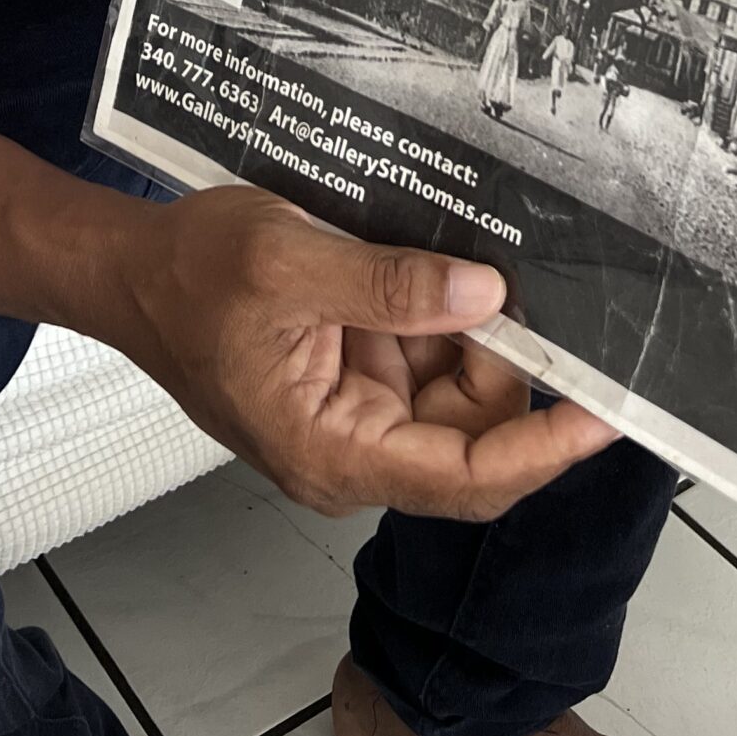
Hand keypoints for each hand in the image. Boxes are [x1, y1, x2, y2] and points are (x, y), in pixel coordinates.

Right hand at [107, 184, 617, 520]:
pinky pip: (426, 359)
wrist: (131, 273)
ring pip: (455, 391)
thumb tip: (484, 298)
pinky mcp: (356, 382)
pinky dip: (434, 314)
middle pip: (473, 432)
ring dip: (459, 327)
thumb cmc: (188, 276)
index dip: (545, 449)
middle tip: (497, 277)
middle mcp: (351, 452)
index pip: (468, 477)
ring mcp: (356, 418)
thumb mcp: (289, 260)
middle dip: (495, 358)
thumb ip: (390, 285)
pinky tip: (411, 268)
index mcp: (331, 451)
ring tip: (424, 258)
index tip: (605, 413)